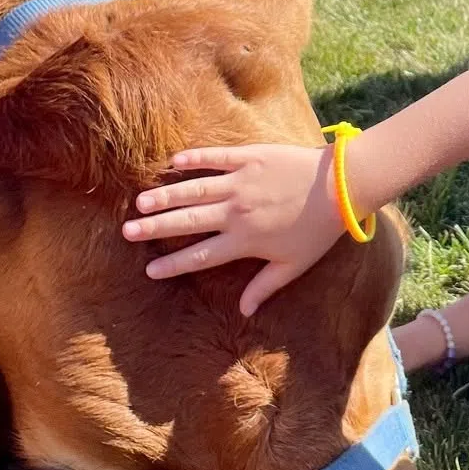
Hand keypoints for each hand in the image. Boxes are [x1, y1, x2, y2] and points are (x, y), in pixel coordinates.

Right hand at [122, 143, 341, 314]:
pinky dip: (195, 159)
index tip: (150, 270)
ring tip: (141, 201)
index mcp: (245, 241)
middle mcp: (236, 212)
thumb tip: (244, 311)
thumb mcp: (293, 266)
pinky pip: (216, 157)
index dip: (174, 264)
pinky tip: (174, 162)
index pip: (201, 256)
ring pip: (194, 190)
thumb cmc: (318, 230)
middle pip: (187, 222)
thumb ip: (264, 287)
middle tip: (128, 231)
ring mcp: (241, 182)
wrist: (340, 187)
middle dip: (155, 228)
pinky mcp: (250, 157)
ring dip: (166, 196)